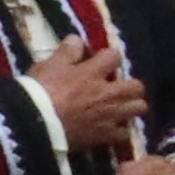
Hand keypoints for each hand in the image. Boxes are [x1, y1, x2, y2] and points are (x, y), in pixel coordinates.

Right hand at [28, 39, 142, 151]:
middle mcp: (107, 93)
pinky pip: (125, 133)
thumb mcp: (49, 65)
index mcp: (92, 73)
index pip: (115, 56)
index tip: (103, 61)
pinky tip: (112, 128)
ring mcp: (110, 115)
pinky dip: (121, 131)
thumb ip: (66, 52)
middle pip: (137, 86)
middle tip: (118, 88)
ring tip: (120, 107)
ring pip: (139, 108)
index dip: (110, 57)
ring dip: (131, 106)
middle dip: (130, 86)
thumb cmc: (40, 91)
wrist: (35, 122)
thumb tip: (76, 39)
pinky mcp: (106, 135)